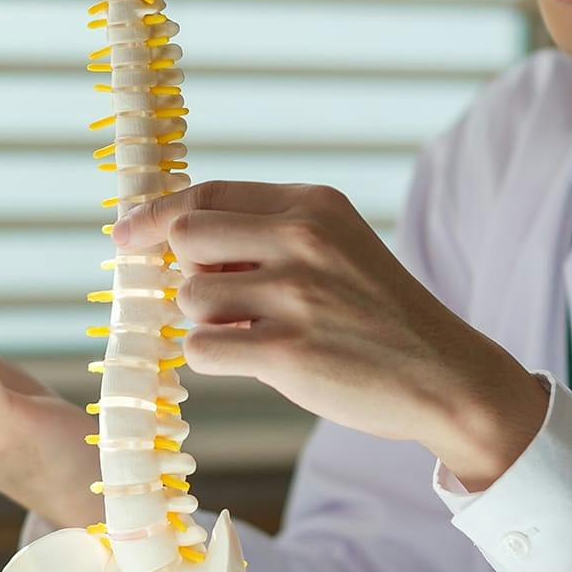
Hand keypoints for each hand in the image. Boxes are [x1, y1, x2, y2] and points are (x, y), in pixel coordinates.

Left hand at [116, 181, 548, 490]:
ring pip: (191, 300)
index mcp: (313, 205)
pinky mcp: (286, 351)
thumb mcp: (338, 248)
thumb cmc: (379, 316)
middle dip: (189, 274)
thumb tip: (173, 239)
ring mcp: (295, 295)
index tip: (125, 235)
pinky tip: (257, 362)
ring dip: (210, 324)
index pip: (207, 195)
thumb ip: (268, 235)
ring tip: (260, 334)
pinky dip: (217, 360)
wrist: (446, 377)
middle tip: (226, 301)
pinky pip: (202, 350)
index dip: (156, 216)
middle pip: (185, 239)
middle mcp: (304, 239)